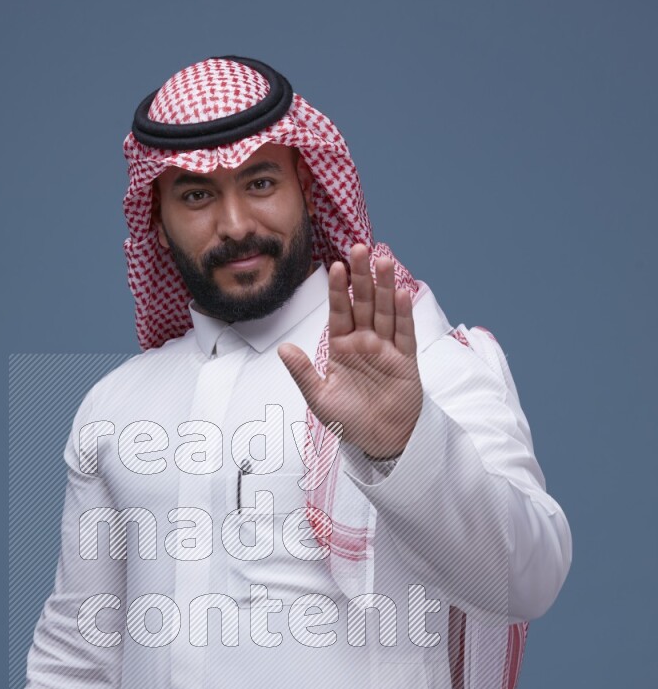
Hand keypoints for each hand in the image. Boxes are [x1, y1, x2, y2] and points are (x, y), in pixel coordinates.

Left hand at [278, 244, 422, 457]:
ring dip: (384, 286)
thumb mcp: (319, 398)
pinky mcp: (405, 360)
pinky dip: (404, 314)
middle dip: (362, 276)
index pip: (339, 312)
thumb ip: (303, 372)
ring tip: (383, 261)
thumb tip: (283, 349)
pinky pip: (404, 333)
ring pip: (386, 311)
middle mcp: (364, 342)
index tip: (335, 266)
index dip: (338, 290)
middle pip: (364, 303)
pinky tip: (401, 293)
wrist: (379, 441)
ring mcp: (386, 348)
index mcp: (341, 347)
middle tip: (360, 248)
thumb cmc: (349, 420)